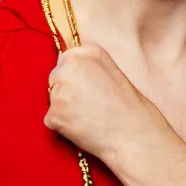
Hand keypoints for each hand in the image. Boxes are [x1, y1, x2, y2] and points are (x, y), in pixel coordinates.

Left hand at [45, 43, 170, 163]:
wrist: (134, 133)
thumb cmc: (129, 107)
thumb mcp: (113, 72)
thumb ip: (90, 66)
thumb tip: (71, 73)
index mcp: (88, 52)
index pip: (67, 60)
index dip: (77, 77)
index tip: (89, 88)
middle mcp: (71, 65)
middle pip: (55, 78)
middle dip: (66, 91)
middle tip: (89, 104)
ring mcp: (60, 89)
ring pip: (52, 99)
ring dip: (65, 109)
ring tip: (90, 116)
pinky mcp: (54, 113)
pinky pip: (51, 119)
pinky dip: (63, 125)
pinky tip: (84, 126)